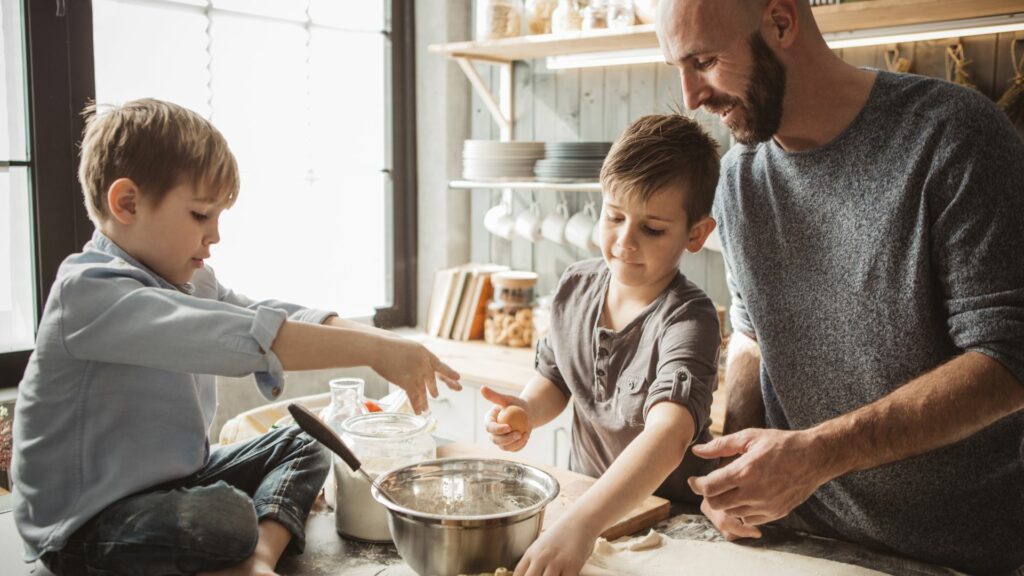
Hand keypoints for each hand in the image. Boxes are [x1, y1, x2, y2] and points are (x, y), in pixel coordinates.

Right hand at [372, 338, 460, 413]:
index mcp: (425, 353)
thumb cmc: (387, 344)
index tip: (458, 378)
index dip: (449, 373)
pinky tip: (419, 412)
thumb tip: (414, 365)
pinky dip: (416, 406)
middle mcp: (424, 364)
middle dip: (434, 389)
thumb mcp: (406, 347)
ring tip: (426, 409)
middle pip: (432, 380)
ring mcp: (417, 373)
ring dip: (424, 401)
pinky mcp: (408, 382)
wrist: (378, 347)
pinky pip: (414, 397)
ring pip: (423, 391)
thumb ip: (414, 358)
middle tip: (436, 396)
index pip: (440, 365)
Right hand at [481, 386, 531, 451]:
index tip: (509, 427)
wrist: (526, 413)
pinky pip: (514, 449)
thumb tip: (482, 388)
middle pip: (496, 440)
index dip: (498, 429)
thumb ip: (494, 396)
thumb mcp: (506, 399)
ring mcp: (500, 441)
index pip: (490, 428)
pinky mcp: (509, 446)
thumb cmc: (515, 404)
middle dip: (506, 439)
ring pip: (504, 447)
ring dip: (515, 444)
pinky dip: (520, 445)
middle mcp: (492, 433)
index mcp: (489, 422)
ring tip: (524, 435)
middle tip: (518, 434)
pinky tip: (527, 437)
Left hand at [514, 518, 596, 575]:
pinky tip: (565, 575)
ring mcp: (556, 562)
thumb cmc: (562, 534)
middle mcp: (541, 558)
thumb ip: (533, 561)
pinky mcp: (572, 566)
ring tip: (555, 575)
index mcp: (531, 553)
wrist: (580, 521)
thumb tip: (529, 573)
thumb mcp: (541, 545)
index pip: (518, 575)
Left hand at [687, 428, 834, 532]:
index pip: (709, 487)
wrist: (814, 458)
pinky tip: (745, 496)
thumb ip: (720, 445)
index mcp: (745, 471)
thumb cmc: (781, 444)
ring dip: (725, 502)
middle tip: (711, 484)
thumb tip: (697, 451)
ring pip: (731, 513)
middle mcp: (754, 492)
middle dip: (709, 494)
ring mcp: (765, 506)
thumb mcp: (749, 437)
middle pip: (717, 504)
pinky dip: (741, 510)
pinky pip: (748, 519)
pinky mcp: (775, 513)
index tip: (694, 480)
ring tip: (730, 488)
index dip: (697, 485)